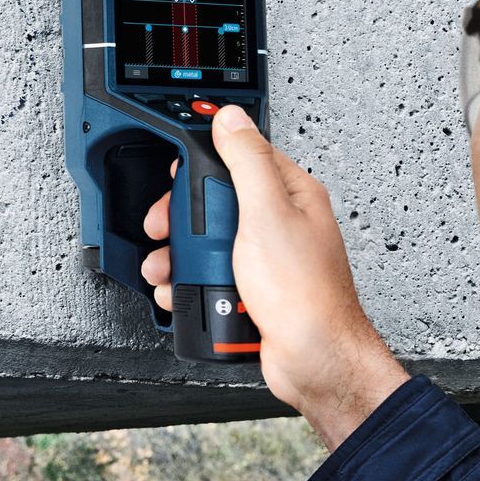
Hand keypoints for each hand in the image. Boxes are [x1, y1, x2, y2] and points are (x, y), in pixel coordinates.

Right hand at [140, 105, 407, 447]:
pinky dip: (189, 286)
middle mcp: (278, 224)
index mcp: (290, 195)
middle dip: (182, 220)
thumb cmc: (305, 293)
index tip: (177, 175)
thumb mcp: (268, 214)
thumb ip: (247, 161)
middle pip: (214, 204)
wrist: (313, 360)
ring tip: (168, 270)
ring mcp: (263, 260)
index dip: (203, 165)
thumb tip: (230, 119)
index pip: (240, 158)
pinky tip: (184, 294)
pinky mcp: (249, 291)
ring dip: (178, 258)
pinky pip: (208, 278)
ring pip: (206, 244)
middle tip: (166, 229)